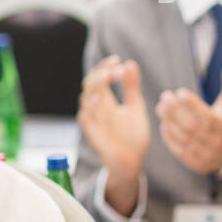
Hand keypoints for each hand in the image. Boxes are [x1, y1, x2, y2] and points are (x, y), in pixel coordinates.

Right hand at [78, 56, 149, 182]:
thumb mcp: (135, 107)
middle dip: (100, 72)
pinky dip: (92, 105)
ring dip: (96, 85)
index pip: (98, 76)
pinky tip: (101, 97)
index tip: (118, 60)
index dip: (105, 66)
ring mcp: (92, 120)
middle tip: (115, 67)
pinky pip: (86, 117)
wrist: (131, 161)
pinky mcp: (92, 133)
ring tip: (108, 76)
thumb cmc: (132, 135)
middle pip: (90, 83)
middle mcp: (95, 108)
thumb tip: (129, 63)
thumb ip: (131, 87)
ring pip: (86, 97)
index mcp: (105, 100)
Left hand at [155, 59, 221, 174]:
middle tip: (164, 97)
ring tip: (160, 107)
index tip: (179, 92)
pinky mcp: (195, 163)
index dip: (192, 104)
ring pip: (184, 138)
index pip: (207, 116)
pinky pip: (179, 150)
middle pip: (192, 127)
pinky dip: (169, 137)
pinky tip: (163, 123)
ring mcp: (206, 154)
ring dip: (169, 122)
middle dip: (176, 111)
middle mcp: (216, 142)